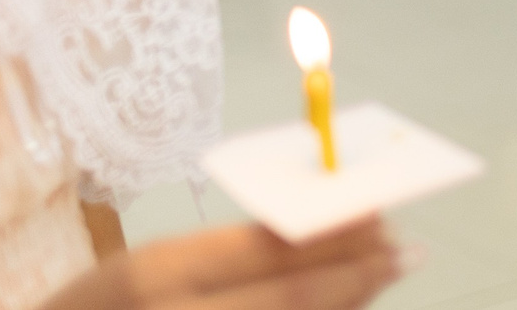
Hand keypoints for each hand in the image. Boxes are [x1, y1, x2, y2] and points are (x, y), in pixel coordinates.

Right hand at [44, 220, 404, 309]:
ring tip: (380, 278)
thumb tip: (323, 226)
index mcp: (155, 273)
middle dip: (356, 275)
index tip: (385, 215)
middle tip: (408, 251)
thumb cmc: (109, 306)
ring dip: (345, 305)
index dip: (335, 235)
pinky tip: (344, 308)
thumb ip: (232, 252)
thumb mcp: (153, 265)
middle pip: (288, 300)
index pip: (266, 251)